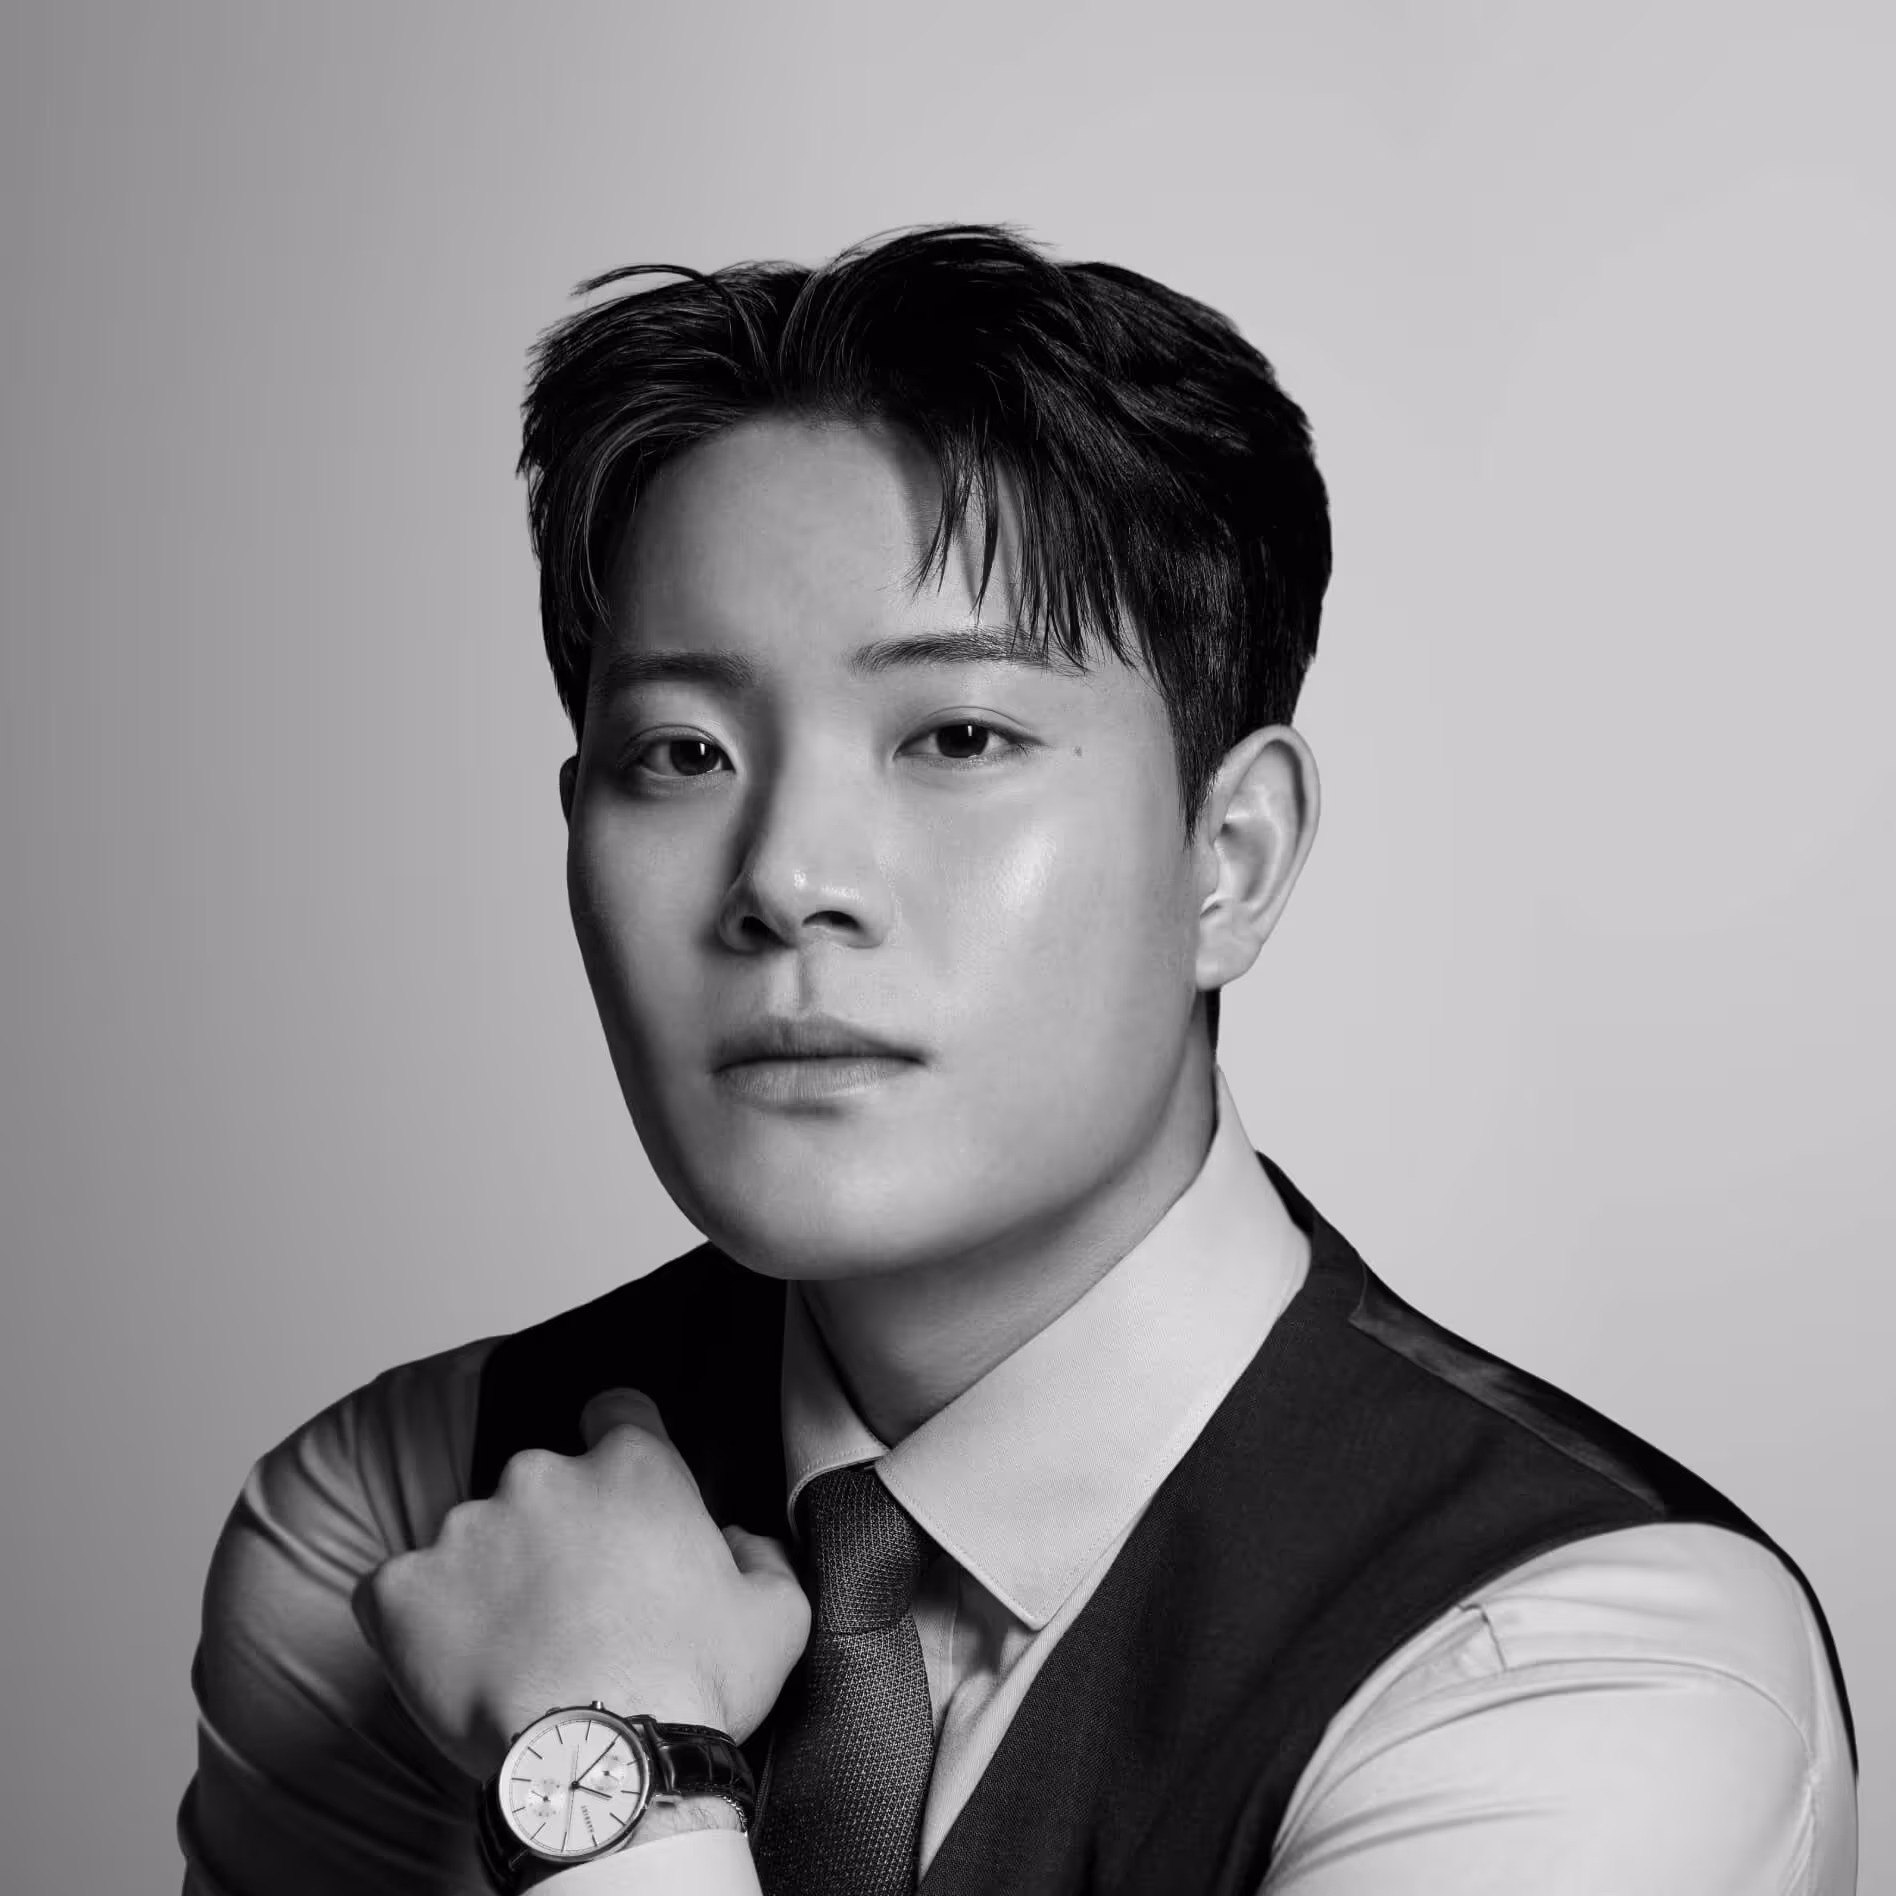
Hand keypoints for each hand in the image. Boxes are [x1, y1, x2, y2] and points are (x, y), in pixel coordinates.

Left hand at [353, 1387, 809, 1779]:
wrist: (601, 1767)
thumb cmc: (691, 1690)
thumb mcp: (778, 1615)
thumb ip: (762, 1555)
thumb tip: (738, 1541)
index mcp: (632, 1469)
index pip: (615, 1409)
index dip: (617, 1445)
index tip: (616, 1493)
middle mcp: (544, 1477)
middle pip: (541, 1480)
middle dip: (552, 1530)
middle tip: (572, 1605)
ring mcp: (467, 1529)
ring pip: (471, 1537)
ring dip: (488, 1578)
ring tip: (515, 1650)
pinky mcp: (404, 1589)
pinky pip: (396, 1589)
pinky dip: (417, 1619)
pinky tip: (453, 1661)